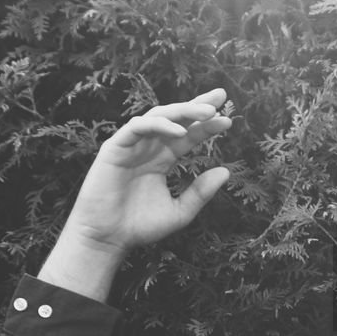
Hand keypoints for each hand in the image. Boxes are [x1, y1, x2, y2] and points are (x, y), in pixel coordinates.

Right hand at [62, 89, 232, 256]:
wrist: (108, 239)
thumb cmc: (139, 226)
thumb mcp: (180, 211)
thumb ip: (201, 192)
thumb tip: (226, 172)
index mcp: (162, 158)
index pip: (187, 134)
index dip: (206, 126)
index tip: (228, 120)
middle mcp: (148, 148)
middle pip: (175, 118)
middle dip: (197, 105)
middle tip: (220, 97)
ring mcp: (131, 146)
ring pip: (157, 117)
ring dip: (182, 111)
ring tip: (207, 112)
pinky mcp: (114, 148)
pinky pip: (137, 128)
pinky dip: (158, 125)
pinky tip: (179, 130)